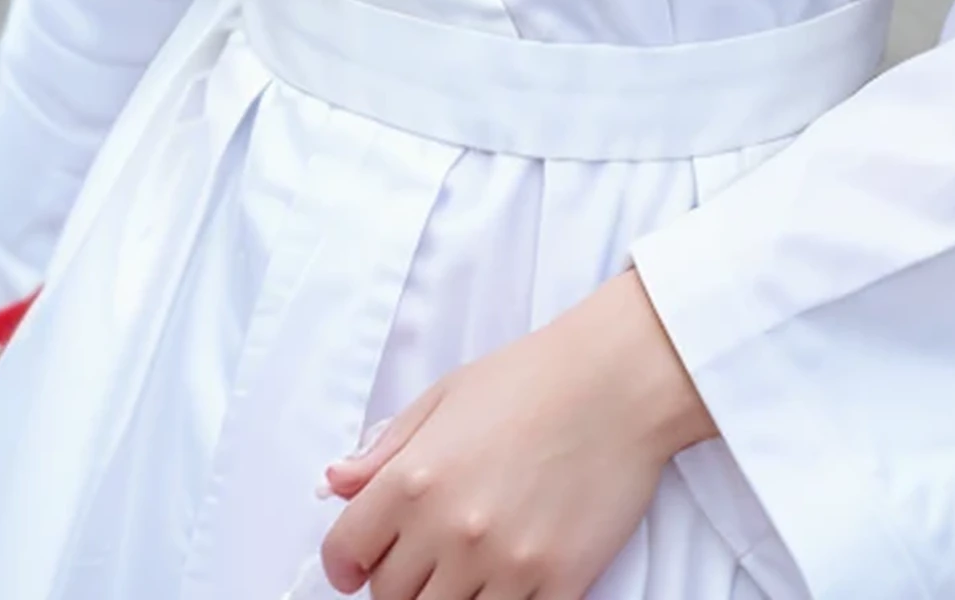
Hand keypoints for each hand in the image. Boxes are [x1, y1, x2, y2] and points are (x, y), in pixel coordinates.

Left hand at [315, 270, 713, 599]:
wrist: (620, 380)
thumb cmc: (534, 377)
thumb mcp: (447, 395)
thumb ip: (386, 446)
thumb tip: (335, 483)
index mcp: (415, 478)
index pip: (345, 554)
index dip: (346, 563)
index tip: (359, 566)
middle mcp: (451, 528)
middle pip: (390, 598)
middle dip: (399, 580)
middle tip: (426, 554)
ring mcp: (503, 563)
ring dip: (444, 598)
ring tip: (466, 567)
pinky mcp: (554, 584)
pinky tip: (507, 580)